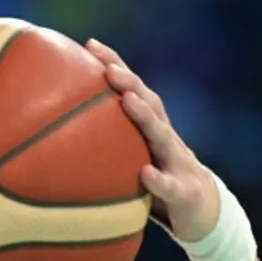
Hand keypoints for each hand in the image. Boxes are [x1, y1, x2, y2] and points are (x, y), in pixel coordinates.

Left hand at [86, 38, 221, 242]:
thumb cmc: (159, 187)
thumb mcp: (132, 164)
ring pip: (163, 136)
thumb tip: (56, 141)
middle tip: (108, 68)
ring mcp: (179, 164)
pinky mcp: (185, 193)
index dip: (115, 65)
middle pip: (150, 103)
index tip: (90, 45)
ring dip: (145, 117)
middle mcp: (166, 139)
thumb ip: (106, 150)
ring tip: (128, 101)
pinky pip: (171, 186)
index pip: (134, 91)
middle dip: (130, 82)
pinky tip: (147, 173)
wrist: (205, 215)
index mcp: (152, 130)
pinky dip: (159, 179)